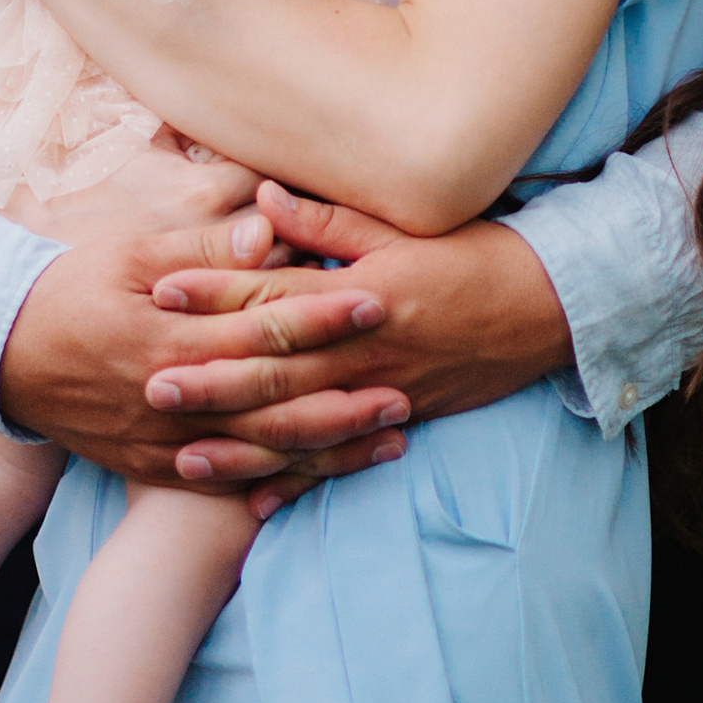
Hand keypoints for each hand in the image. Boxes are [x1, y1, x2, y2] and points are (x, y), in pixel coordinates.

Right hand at [0, 228, 413, 489]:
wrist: (1, 358)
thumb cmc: (70, 289)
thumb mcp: (128, 254)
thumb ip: (203, 249)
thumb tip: (270, 228)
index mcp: (170, 336)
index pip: (262, 325)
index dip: (323, 314)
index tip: (378, 299)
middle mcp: (173, 397)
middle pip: (274, 399)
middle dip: (344, 393)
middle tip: (408, 385)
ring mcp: (165, 441)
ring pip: (261, 450)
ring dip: (328, 446)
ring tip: (388, 435)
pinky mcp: (155, 467)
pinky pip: (226, 481)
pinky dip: (276, 483)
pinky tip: (322, 480)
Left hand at [143, 202, 572, 481]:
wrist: (552, 308)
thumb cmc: (477, 255)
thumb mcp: (405, 226)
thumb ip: (328, 220)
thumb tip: (264, 199)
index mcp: (361, 293)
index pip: (275, 295)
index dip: (216, 292)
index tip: (161, 291)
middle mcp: (366, 349)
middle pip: (275, 369)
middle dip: (210, 379)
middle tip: (150, 385)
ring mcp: (383, 392)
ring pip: (300, 426)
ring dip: (241, 443)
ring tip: (184, 455)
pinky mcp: (400, 420)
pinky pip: (340, 460)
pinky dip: (299, 483)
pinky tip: (257, 503)